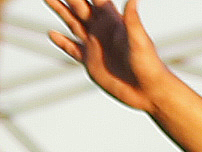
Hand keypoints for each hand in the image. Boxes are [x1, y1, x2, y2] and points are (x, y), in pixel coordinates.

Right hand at [43, 0, 170, 112]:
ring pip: (72, 23)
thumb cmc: (149, 65)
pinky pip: (73, 49)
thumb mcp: (140, 41)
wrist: (149, 92)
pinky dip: (62, 42)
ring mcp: (95, 45)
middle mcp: (101, 30)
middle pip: (78, 7)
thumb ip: (132, 20)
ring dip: (60, 10)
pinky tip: (52, 34)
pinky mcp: (91, 61)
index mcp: (112, 21)